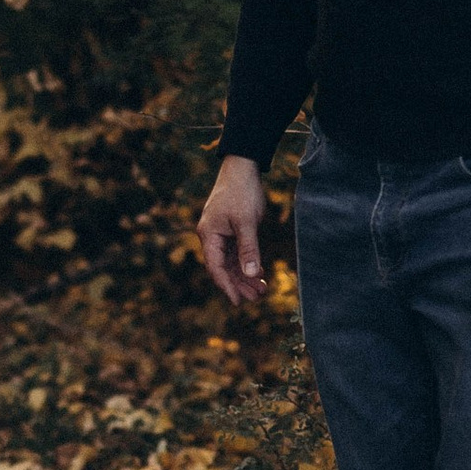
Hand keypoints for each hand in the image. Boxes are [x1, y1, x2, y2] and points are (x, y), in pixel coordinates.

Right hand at [197, 155, 268, 307]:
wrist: (242, 168)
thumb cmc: (241, 192)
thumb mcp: (246, 222)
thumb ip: (249, 249)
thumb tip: (251, 274)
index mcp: (209, 235)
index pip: (216, 268)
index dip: (227, 286)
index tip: (239, 301)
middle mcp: (212, 237)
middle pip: (224, 268)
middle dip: (240, 284)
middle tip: (257, 298)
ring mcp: (221, 234)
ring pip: (231, 262)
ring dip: (245, 275)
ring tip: (261, 290)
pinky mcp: (230, 230)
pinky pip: (236, 253)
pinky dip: (247, 263)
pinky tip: (259, 273)